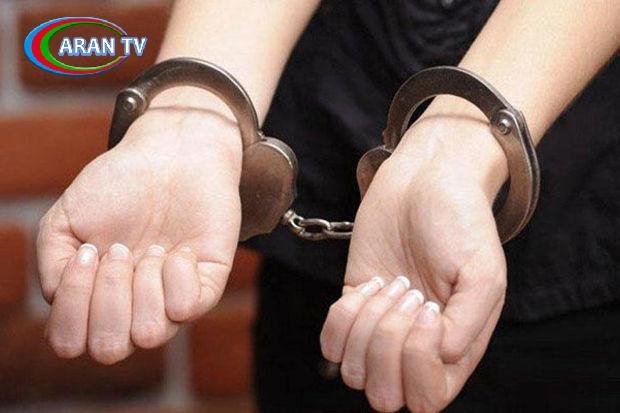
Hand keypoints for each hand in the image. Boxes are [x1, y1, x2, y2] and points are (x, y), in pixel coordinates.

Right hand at [37, 102, 242, 363]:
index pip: (71, 342)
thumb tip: (59, 300)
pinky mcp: (209, 284)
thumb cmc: (119, 185)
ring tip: (152, 247)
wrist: (172, 153)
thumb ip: (51, 264)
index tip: (88, 252)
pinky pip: (187, 308)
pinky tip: (179, 249)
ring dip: (141, 285)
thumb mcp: (66, 218)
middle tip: (121, 250)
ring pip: (149, 334)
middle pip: (110, 348)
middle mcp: (134, 307)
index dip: (72, 305)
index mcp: (98, 299)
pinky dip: (176, 274)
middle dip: (108, 295)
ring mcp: (172, 299)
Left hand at [320, 115, 507, 411]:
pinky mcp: (353, 304)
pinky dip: (342, 317)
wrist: (425, 182)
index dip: (418, 362)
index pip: (427, 399)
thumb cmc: (460, 222)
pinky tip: (366, 285)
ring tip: (390, 284)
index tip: (428, 307)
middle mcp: (416, 347)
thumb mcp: (484, 270)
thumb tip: (441, 357)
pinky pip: (330, 342)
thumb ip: (468, 323)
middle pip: (385, 395)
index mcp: (456, 348)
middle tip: (407, 291)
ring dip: (366, 325)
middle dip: (387, 343)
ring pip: (354, 372)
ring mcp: (381, 329)